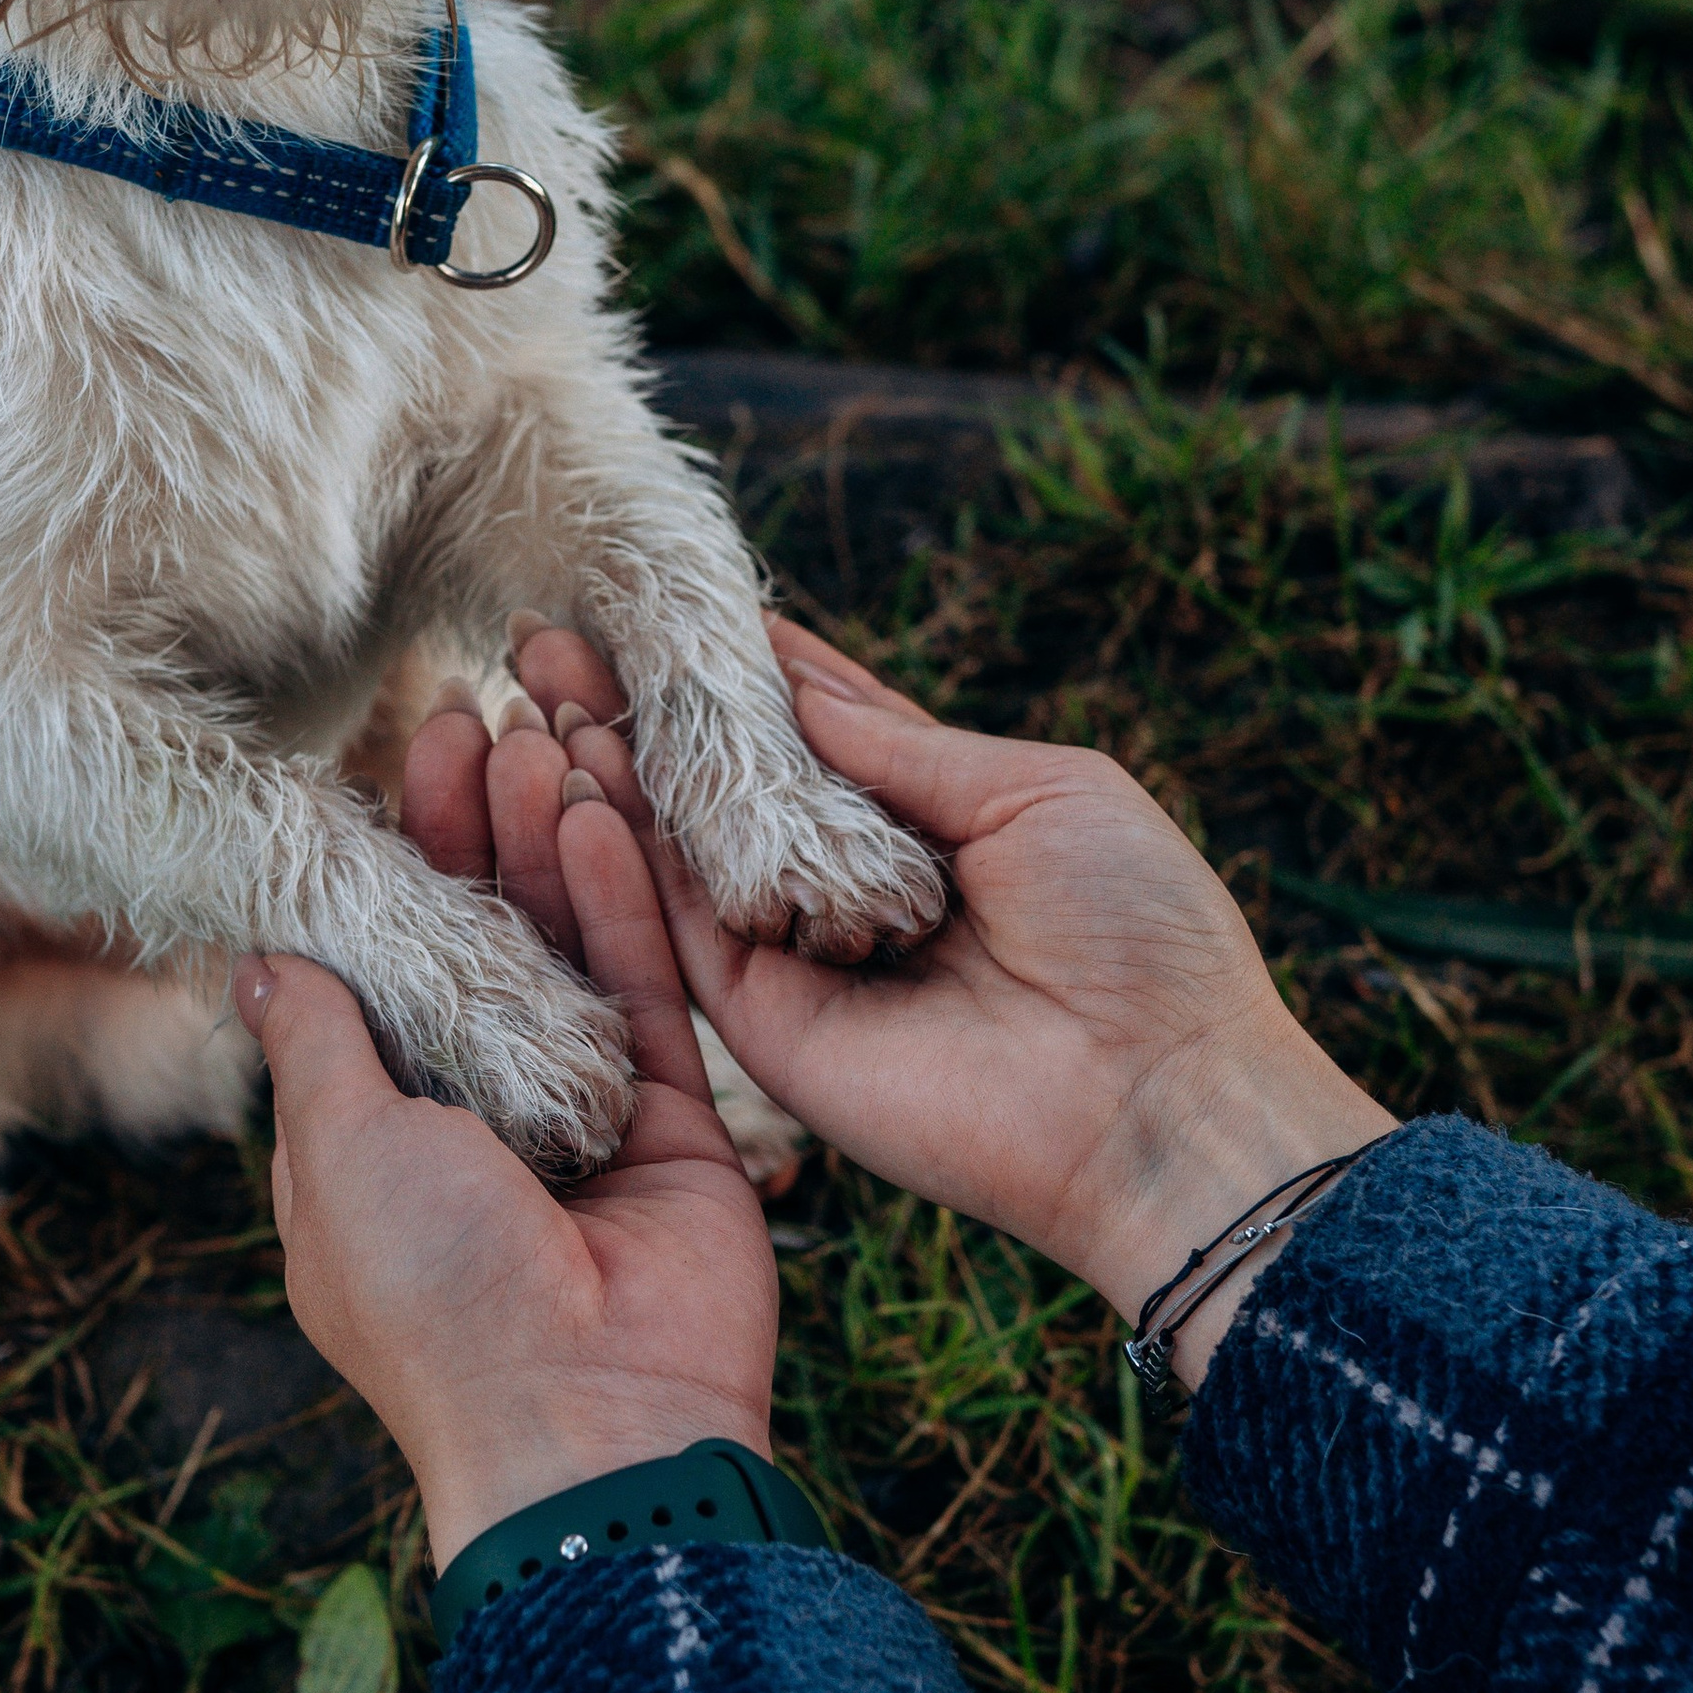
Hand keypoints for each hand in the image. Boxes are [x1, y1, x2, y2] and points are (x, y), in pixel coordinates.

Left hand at [234, 687, 777, 1564]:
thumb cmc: (438, 1303)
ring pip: (561, 947)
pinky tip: (598, 802)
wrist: (593, 1427)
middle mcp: (474, 1121)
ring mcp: (578, 1115)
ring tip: (533, 725)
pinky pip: (642, 987)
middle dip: (464, 830)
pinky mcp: (671, 1118)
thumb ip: (317, 1045)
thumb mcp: (342, 1159)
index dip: (378, 869)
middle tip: (464, 711)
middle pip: (471, 942)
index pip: (371, 975)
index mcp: (373, 1146)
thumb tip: (255, 952)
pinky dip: (621, 897)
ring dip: (543, 840)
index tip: (378, 760)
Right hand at [504, 619, 1392, 1388]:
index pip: (805, 720)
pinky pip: (678, 930)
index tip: (644, 595)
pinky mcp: (768, 1027)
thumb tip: (787, 681)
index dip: (729, 661)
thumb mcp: (1037, 789)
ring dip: (606, 765)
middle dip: (637, 703)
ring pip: (679, 846)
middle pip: (722, 776)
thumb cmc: (1139, 930)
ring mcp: (802, 953)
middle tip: (545, 634)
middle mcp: (848, 880)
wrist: (1159, 1098)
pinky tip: (573, 773)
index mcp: (928, 814)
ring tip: (533, 684)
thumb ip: (899, 745)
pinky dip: (620, 856)